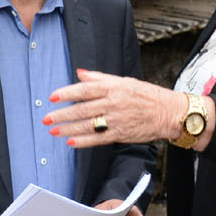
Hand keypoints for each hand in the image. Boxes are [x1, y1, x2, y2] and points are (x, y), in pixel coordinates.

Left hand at [46, 69, 186, 146]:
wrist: (169, 112)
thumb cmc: (147, 95)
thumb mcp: (124, 80)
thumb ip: (100, 78)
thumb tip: (80, 73)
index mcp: (114, 88)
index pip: (85, 89)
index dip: (67, 93)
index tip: (52, 97)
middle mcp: (113, 103)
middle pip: (82, 109)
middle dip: (62, 114)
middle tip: (47, 118)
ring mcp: (117, 120)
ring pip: (88, 125)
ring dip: (68, 129)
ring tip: (54, 131)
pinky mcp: (121, 134)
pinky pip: (98, 139)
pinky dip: (84, 141)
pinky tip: (71, 142)